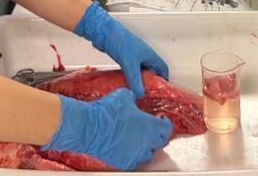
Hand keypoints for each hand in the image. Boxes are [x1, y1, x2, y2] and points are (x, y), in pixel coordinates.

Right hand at [42, 90, 171, 170]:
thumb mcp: (124, 95)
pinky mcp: (124, 162)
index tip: (161, 120)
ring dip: (146, 148)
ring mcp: (135, 154)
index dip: (165, 123)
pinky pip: (133, 162)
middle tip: (153, 131)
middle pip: (161, 143)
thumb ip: (133, 97)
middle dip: (158, 136)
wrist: (90, 127)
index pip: (167, 128)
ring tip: (140, 141)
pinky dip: (132, 157)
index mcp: (150, 126)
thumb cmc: (107, 111)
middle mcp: (146, 142)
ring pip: (148, 155)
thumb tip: (133, 99)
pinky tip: (127, 150)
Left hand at [74, 3, 168, 97]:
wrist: (105, 32)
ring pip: (140, 71)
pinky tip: (125, 83)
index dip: (164, 80)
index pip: (163, 69)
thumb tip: (140, 95)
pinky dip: (130, 77)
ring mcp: (134, 56)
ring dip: (139, 81)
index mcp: (150, 55)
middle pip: (152, 71)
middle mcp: (144, 56)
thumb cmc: (120, 42)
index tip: (162, 90)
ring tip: (135, 91)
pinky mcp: (124, 57)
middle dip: (151, 83)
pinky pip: (131, 70)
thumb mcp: (129, 65)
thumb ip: (135, 81)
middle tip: (147, 94)